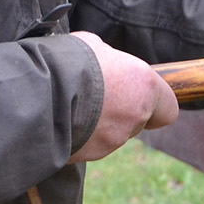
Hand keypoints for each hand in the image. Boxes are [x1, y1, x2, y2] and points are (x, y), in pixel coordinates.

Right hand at [68, 31, 178, 161]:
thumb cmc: (68, 61)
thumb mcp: (95, 47)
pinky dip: (80, 135)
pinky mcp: (89, 155)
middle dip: (121, 111)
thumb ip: (112, 62)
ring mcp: (112, 139)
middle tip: (96, 97)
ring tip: (72, 103)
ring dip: (98, 123)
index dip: (156, 104)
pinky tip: (62, 118)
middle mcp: (134, 116)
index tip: (141, 98)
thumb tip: (109, 65)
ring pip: (112, 134)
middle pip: (137, 121)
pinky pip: (89, 145)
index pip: (168, 109)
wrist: (36, 90)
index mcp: (144, 86)